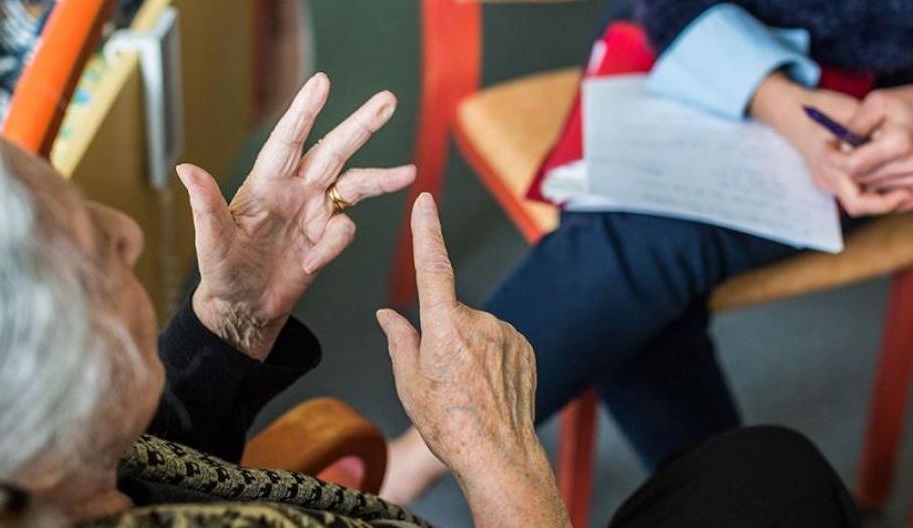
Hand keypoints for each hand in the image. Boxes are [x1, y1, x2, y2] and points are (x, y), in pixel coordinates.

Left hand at [177, 73, 415, 359]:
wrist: (245, 307)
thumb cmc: (222, 271)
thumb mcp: (211, 242)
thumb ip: (206, 206)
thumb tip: (186, 169)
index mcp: (267, 182)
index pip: (289, 139)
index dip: (305, 111)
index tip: (322, 82)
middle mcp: (296, 189)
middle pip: (335, 149)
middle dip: (361, 125)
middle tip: (388, 100)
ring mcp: (315, 211)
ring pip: (355, 184)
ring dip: (382, 178)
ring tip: (409, 173)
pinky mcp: (327, 237)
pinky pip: (345, 231)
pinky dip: (334, 246)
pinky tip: (310, 263)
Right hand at [376, 194, 568, 527]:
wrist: (498, 455)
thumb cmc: (448, 424)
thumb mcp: (409, 382)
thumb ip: (399, 339)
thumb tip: (387, 314)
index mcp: (444, 327)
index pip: (432, 267)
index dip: (427, 232)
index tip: (425, 201)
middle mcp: (479, 322)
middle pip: (451, 312)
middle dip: (443, 333)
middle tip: (443, 377)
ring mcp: (506, 333)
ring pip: (476, 327)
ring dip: (468, 346)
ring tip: (468, 387)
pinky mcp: (524, 346)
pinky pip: (499, 339)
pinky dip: (489, 355)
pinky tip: (487, 386)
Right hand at [750, 73, 909, 216]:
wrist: (792, 111)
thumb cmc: (824, 108)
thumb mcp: (853, 115)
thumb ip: (872, 133)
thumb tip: (900, 147)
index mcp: (829, 165)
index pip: (857, 200)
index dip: (884, 202)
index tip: (904, 191)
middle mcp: (825, 178)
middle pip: (858, 205)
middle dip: (884, 201)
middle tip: (907, 191)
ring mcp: (824, 180)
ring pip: (857, 199)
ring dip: (878, 193)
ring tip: (900, 181)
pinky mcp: (826, 179)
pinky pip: (852, 189)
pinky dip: (870, 185)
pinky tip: (884, 171)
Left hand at [832, 87, 912, 207]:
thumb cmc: (905, 104)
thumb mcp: (877, 103)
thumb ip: (855, 126)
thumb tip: (841, 149)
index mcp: (900, 143)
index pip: (853, 165)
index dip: (834, 157)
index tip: (828, 145)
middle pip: (863, 180)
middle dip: (850, 166)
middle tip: (848, 148)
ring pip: (876, 190)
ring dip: (866, 176)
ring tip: (870, 154)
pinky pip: (896, 201)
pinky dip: (883, 191)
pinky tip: (878, 171)